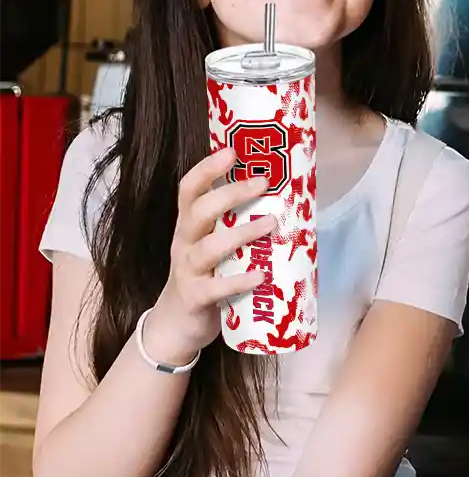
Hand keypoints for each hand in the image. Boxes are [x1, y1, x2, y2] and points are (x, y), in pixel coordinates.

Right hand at [146, 147, 276, 364]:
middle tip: (263, 182)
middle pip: (200, 211)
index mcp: (189, 225)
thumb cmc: (205, 274)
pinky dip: (239, 281)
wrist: (176, 325)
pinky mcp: (196, 298)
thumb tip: (282, 197)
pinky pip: (216, 288)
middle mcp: (185, 242)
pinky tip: (261, 275)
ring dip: (242, 233)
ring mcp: (188, 270)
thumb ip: (234, 223)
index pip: (189, 190)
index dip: (207, 169)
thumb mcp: (213, 243)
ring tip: (271, 223)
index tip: (231, 151)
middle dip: (231, 194)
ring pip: (210, 247)